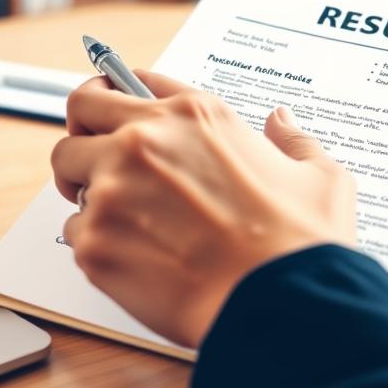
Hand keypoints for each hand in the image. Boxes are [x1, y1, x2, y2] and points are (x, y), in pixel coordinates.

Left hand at [51, 70, 357, 347]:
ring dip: (88, 189)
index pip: (130, 81)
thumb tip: (281, 121)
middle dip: (84, 130)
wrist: (281, 306)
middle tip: (96, 156)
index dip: (118, 94)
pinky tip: (134, 257)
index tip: (114, 109)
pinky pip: (74, 230)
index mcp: (194, 115)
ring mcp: (113, 188)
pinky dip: (95, 242)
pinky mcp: (95, 241)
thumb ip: (293, 141)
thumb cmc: (302, 244)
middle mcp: (144, 140)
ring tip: (124, 217)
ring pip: (67, 171)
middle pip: (79, 111)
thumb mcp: (320, 176)